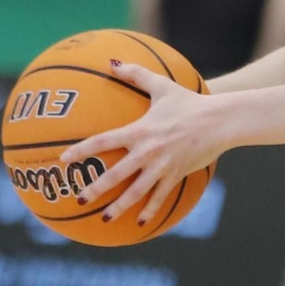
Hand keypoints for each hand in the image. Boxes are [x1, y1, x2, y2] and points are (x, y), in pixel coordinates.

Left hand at [58, 61, 225, 227]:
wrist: (221, 121)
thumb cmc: (191, 102)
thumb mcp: (163, 86)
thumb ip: (136, 74)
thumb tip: (112, 62)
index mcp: (139, 131)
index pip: (103, 141)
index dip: (81, 150)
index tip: (64, 159)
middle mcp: (147, 151)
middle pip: (116, 174)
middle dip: (96, 188)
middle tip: (79, 198)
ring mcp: (162, 166)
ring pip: (136, 191)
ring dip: (119, 207)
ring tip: (104, 218)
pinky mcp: (177, 175)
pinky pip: (160, 196)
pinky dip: (150, 210)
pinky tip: (140, 223)